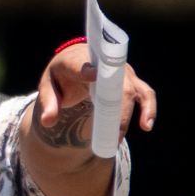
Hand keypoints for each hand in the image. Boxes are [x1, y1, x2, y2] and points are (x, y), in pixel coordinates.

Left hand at [36, 45, 156, 143]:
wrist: (76, 61)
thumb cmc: (61, 75)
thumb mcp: (47, 86)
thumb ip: (47, 103)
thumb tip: (47, 122)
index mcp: (76, 61)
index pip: (82, 65)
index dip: (88, 69)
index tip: (91, 75)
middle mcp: (104, 64)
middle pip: (116, 84)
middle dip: (117, 109)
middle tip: (114, 134)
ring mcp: (120, 72)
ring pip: (135, 88)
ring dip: (140, 108)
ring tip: (140, 129)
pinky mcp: (130, 80)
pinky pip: (144, 93)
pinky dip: (148, 108)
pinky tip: (146, 126)